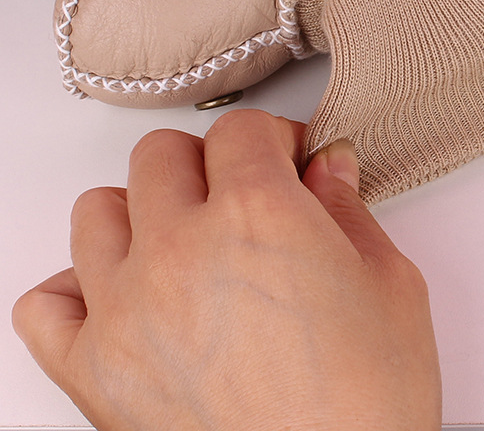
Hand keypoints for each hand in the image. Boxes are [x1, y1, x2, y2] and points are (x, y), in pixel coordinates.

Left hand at [12, 110, 441, 429]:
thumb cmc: (370, 402)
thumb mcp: (389, 283)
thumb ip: (348, 209)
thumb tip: (327, 168)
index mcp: (258, 215)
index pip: (241, 130)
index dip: (273, 137)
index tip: (289, 159)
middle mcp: (181, 250)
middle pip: (161, 155)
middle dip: (208, 161)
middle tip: (242, 192)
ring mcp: (127, 311)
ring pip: (98, 211)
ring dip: (142, 211)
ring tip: (184, 239)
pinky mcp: (95, 375)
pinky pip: (45, 305)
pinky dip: (80, 289)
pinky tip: (127, 298)